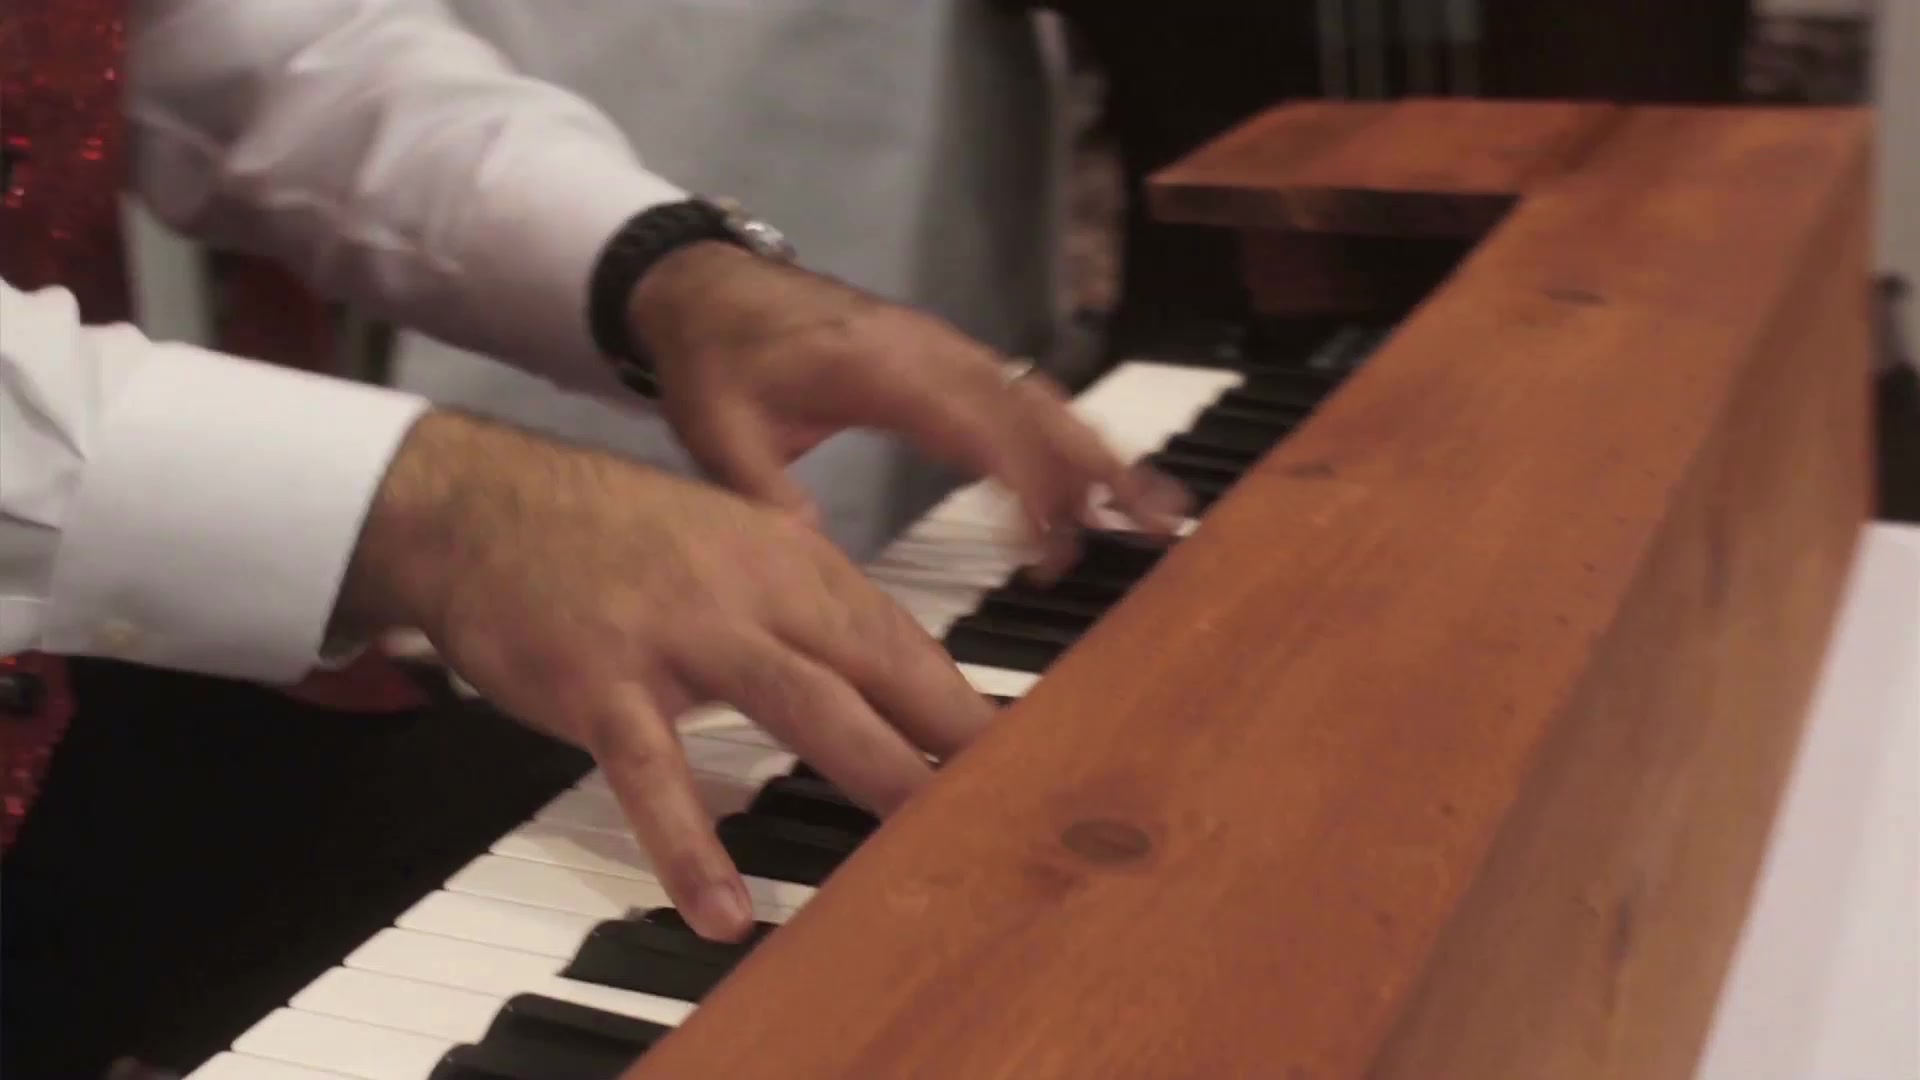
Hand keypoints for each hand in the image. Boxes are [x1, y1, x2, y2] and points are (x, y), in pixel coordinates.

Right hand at [335, 412, 993, 940]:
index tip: (1023, 755)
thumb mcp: (727, 546)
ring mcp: (676, 632)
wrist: (477, 500)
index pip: (899, 635)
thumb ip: (801, 604)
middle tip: (1011, 803)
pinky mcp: (600, 681)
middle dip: (950, 736)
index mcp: (788, 556)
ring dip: (871, 773)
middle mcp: (749, 586)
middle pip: (874, 665)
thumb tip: (882, 671)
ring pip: (799, 704)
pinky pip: (655, 772)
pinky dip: (689, 845)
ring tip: (921, 845)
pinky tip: (723, 908)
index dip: (962, 699)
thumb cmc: (611, 535)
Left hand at [628, 242, 1189, 577]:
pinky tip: (1102, 482)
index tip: (1051, 549)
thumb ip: (764, 495)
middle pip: (1036, 408)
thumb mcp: (719, 432)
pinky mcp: (947, 359)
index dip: (1024, 485)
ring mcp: (945, 351)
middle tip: (1159, 525)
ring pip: (1042, 400)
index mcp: (881, 368)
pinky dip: (1070, 438)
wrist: (705, 286)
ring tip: (1158, 513)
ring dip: (1101, 455)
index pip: (975, 428)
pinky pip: (1023, 394)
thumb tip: (810, 561)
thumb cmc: (715, 359)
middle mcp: (930, 352)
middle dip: (1102, 468)